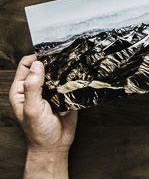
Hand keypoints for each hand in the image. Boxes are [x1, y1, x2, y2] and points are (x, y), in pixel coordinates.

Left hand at [9, 55, 76, 178]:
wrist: (55, 145)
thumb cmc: (39, 131)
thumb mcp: (32, 109)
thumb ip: (32, 87)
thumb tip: (36, 64)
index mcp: (22, 89)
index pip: (26, 64)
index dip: (36, 58)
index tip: (48, 57)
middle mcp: (35, 88)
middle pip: (43, 66)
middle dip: (53, 64)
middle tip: (61, 65)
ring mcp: (50, 91)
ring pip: (57, 73)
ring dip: (63, 75)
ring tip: (66, 81)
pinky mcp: (63, 95)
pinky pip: (69, 82)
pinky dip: (72, 83)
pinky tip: (71, 89)